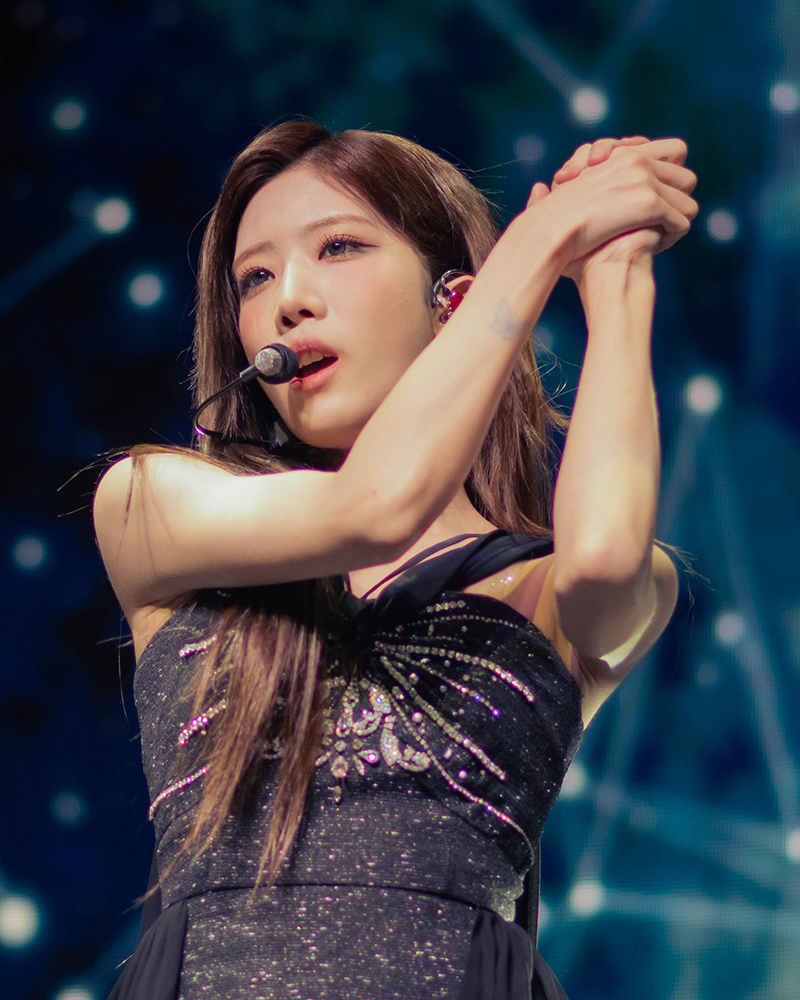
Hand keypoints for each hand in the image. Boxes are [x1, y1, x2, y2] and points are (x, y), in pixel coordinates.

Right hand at [525, 142, 696, 282]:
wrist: (550, 230)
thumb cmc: (548, 223)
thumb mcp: (562, 196)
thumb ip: (565, 190)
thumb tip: (542, 189)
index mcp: (621, 156)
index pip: (674, 151)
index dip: (673, 175)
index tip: (656, 198)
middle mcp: (636, 160)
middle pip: (687, 177)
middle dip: (679, 202)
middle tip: (662, 221)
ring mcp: (644, 180)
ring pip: (688, 202)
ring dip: (676, 222)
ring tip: (658, 237)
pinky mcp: (648, 203)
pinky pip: (680, 221)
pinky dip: (671, 237)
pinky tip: (654, 247)